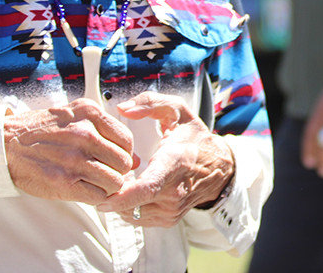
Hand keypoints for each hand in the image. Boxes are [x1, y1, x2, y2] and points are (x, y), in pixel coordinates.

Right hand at [4, 98, 136, 205]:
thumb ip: (105, 130)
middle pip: (124, 163)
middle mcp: (84, 134)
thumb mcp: (74, 115)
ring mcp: (74, 159)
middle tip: (103, 173)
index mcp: (89, 113)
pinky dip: (95, 197)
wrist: (6, 144)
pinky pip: (98, 196)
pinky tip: (84, 190)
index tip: (112, 159)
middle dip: (118, 171)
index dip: (124, 153)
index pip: (127, 140)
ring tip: (94, 182)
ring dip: (107, 186)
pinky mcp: (64, 182)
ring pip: (115, 182)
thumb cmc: (42, 130)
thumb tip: (135, 158)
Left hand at [97, 92, 234, 227]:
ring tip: (123, 180)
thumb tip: (123, 108)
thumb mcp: (177, 110)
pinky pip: (139, 218)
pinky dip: (130, 207)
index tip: (104, 197)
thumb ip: (149, 103)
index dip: (122, 196)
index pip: (147, 188)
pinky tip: (134, 191)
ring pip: (131, 213)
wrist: (219, 167)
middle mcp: (174, 190)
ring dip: (120, 200)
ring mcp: (172, 208)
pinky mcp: (169, 219)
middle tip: (110, 175)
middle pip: (133, 204)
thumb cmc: (194, 138)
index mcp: (174, 162)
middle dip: (113, 193)